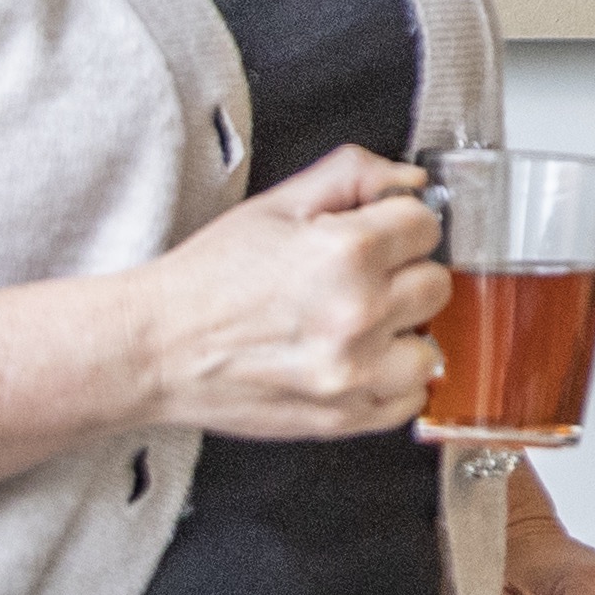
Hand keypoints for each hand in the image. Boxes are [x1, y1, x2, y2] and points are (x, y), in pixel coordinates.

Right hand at [128, 144, 449, 440]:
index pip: (426, 225)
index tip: (378, 236)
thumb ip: (353, 176)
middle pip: (437, 285)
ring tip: (360, 325)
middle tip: (361, 279)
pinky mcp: (343, 417)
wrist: (156, 348)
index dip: (400, 224)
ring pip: (430, 347)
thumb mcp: (278, 204)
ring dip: (403, 334)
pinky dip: (391, 382)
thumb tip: (411, 181)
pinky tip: (356, 361)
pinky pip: (409, 400)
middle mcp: (358, 315)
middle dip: (404, 275)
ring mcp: (354, 374)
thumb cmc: (210, 278)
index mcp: (346, 252)